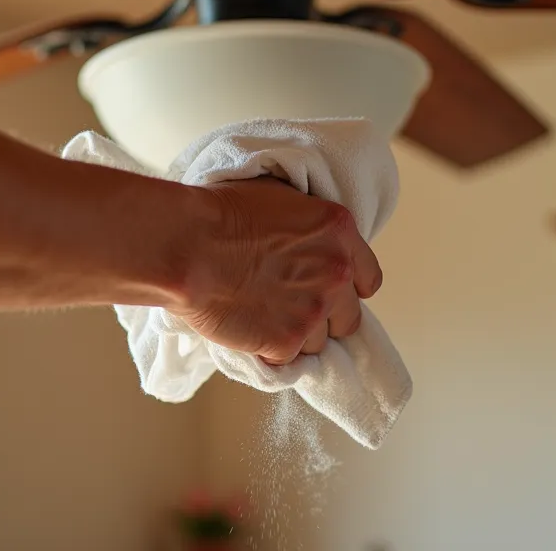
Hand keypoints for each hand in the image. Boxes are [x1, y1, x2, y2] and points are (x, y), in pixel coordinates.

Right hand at [174, 177, 381, 364]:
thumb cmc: (220, 213)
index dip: (346, 287)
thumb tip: (307, 240)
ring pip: (318, 342)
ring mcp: (313, 311)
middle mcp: (336, 273)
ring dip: (295, 334)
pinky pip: (287, 358)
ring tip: (262, 317)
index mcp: (339, 232)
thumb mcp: (279, 198)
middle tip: (291, 307)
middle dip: (325, 316)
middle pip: (350, 317)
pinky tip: (248, 328)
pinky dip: (269, 350)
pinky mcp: (286, 343)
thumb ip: (307, 226)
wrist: (188, 245)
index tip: (327, 289)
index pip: (368, 277)